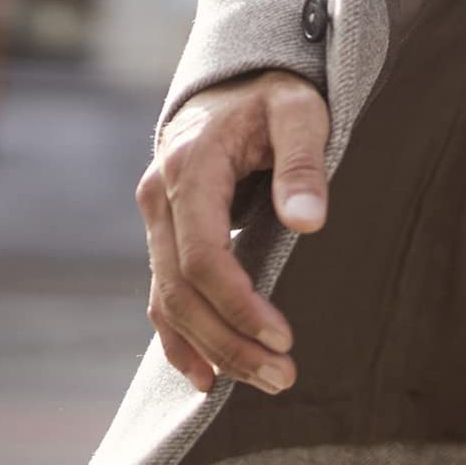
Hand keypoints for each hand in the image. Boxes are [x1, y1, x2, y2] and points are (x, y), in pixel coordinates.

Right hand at [137, 69, 329, 394]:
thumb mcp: (300, 111)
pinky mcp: (164, 235)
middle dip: (229, 341)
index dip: (238, 304)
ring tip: (263, 382)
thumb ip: (304, 162)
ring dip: (210, 349)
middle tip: (283, 377)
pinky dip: (179, 339)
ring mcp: (156, 219)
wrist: (235, 83)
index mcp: (190, 169)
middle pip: (182, 291)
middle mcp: (159, 198)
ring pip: (168, 301)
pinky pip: (162, 295)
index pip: (204, 257)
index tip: (282, 336)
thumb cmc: (276, 94)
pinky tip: (207, 376)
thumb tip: (309, 220)